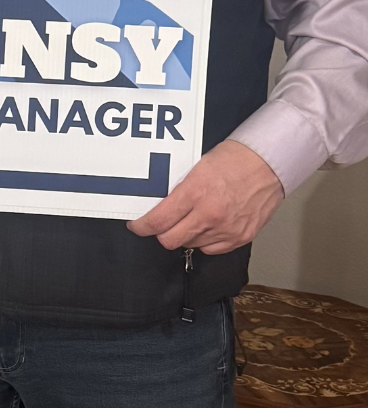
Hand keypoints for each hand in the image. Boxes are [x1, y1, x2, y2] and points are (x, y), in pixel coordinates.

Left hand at [126, 140, 284, 253]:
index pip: (158, 220)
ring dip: (184, 236)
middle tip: (160, 224)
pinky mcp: (240, 238)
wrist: (269, 163)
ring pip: (191, 245)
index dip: (142, 226)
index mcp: (195, 193)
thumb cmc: (235, 158)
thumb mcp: (197, 167)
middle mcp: (209, 215)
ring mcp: (226, 229)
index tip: (137, 225)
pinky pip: (212, 249)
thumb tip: (162, 205)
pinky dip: (205, 241)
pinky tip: (206, 227)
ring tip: (188, 220)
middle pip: (170, 240)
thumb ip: (180, 190)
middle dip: (161, 233)